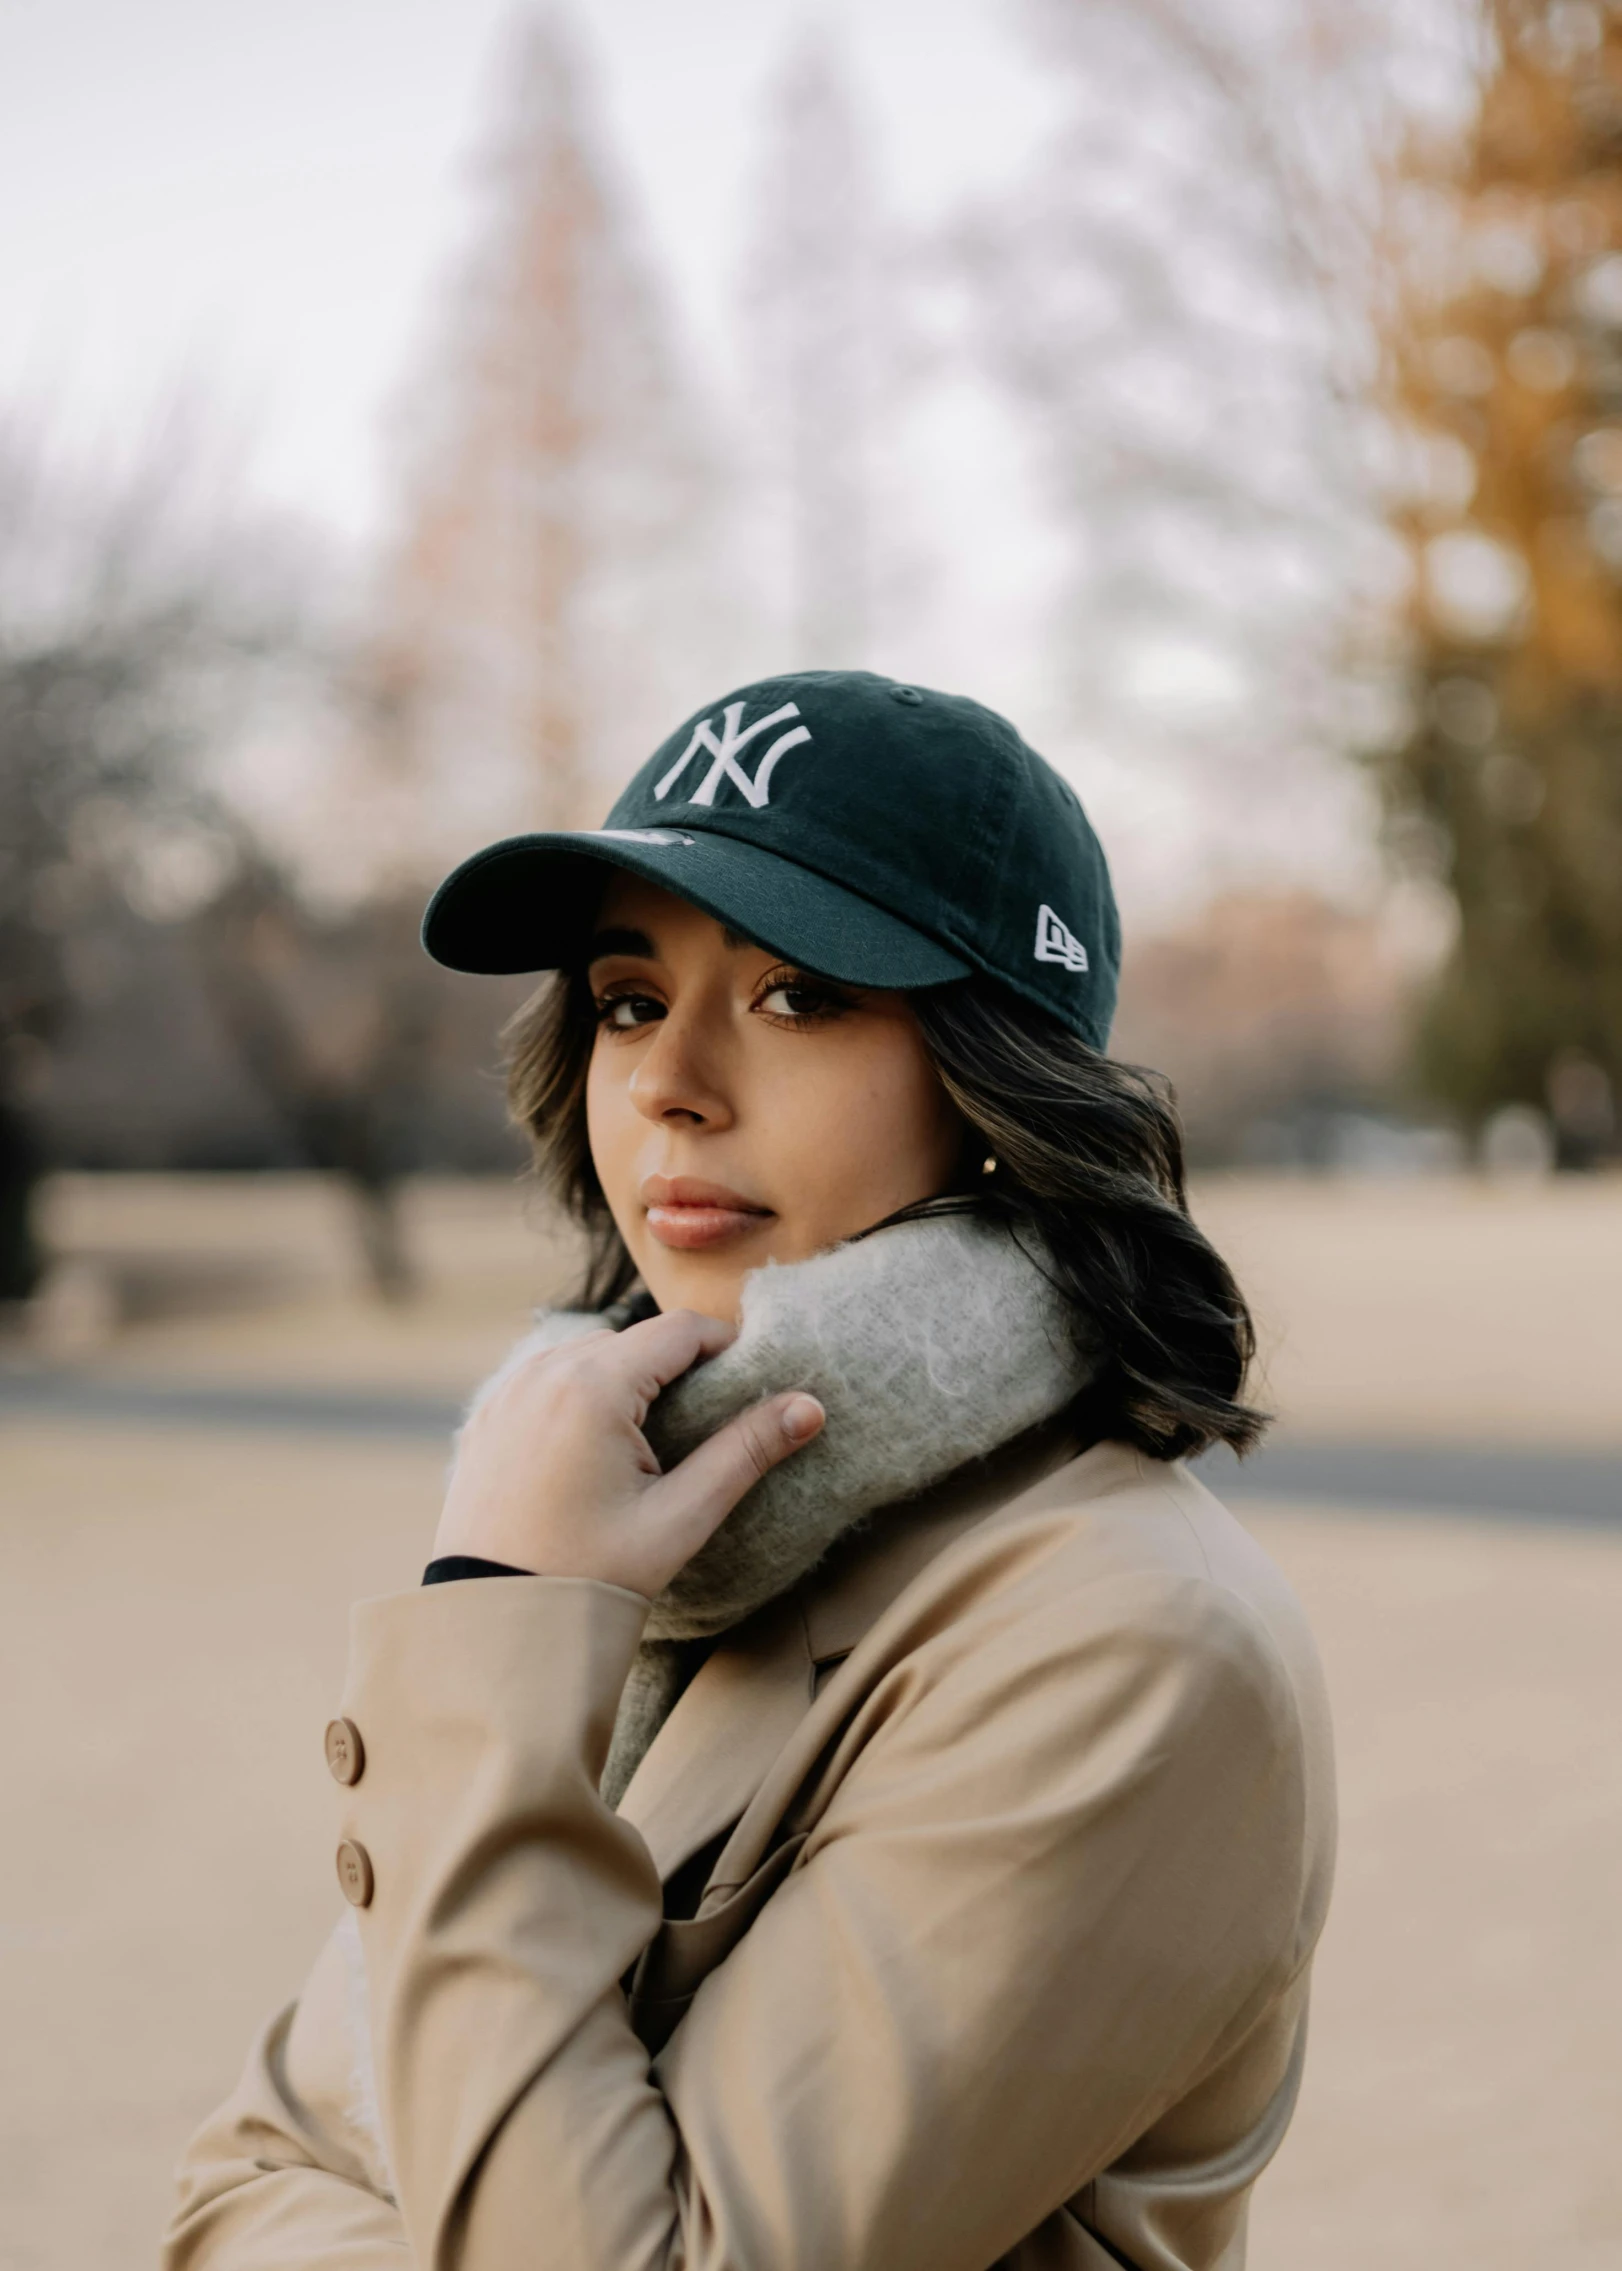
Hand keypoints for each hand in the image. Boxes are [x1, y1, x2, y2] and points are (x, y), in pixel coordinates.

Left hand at [433, 1310, 824, 1599]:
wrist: (493, 1624)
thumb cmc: (590, 1576)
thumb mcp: (678, 1518)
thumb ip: (745, 1452)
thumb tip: (809, 1406)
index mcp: (594, 1386)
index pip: (680, 1330)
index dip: (726, 1347)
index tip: (751, 1383)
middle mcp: (544, 1372)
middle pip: (634, 1339)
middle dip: (676, 1367)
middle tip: (705, 1420)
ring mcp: (509, 1392)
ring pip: (589, 1355)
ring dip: (626, 1378)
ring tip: (653, 1439)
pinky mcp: (488, 1417)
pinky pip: (548, 1381)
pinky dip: (581, 1396)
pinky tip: (597, 1450)